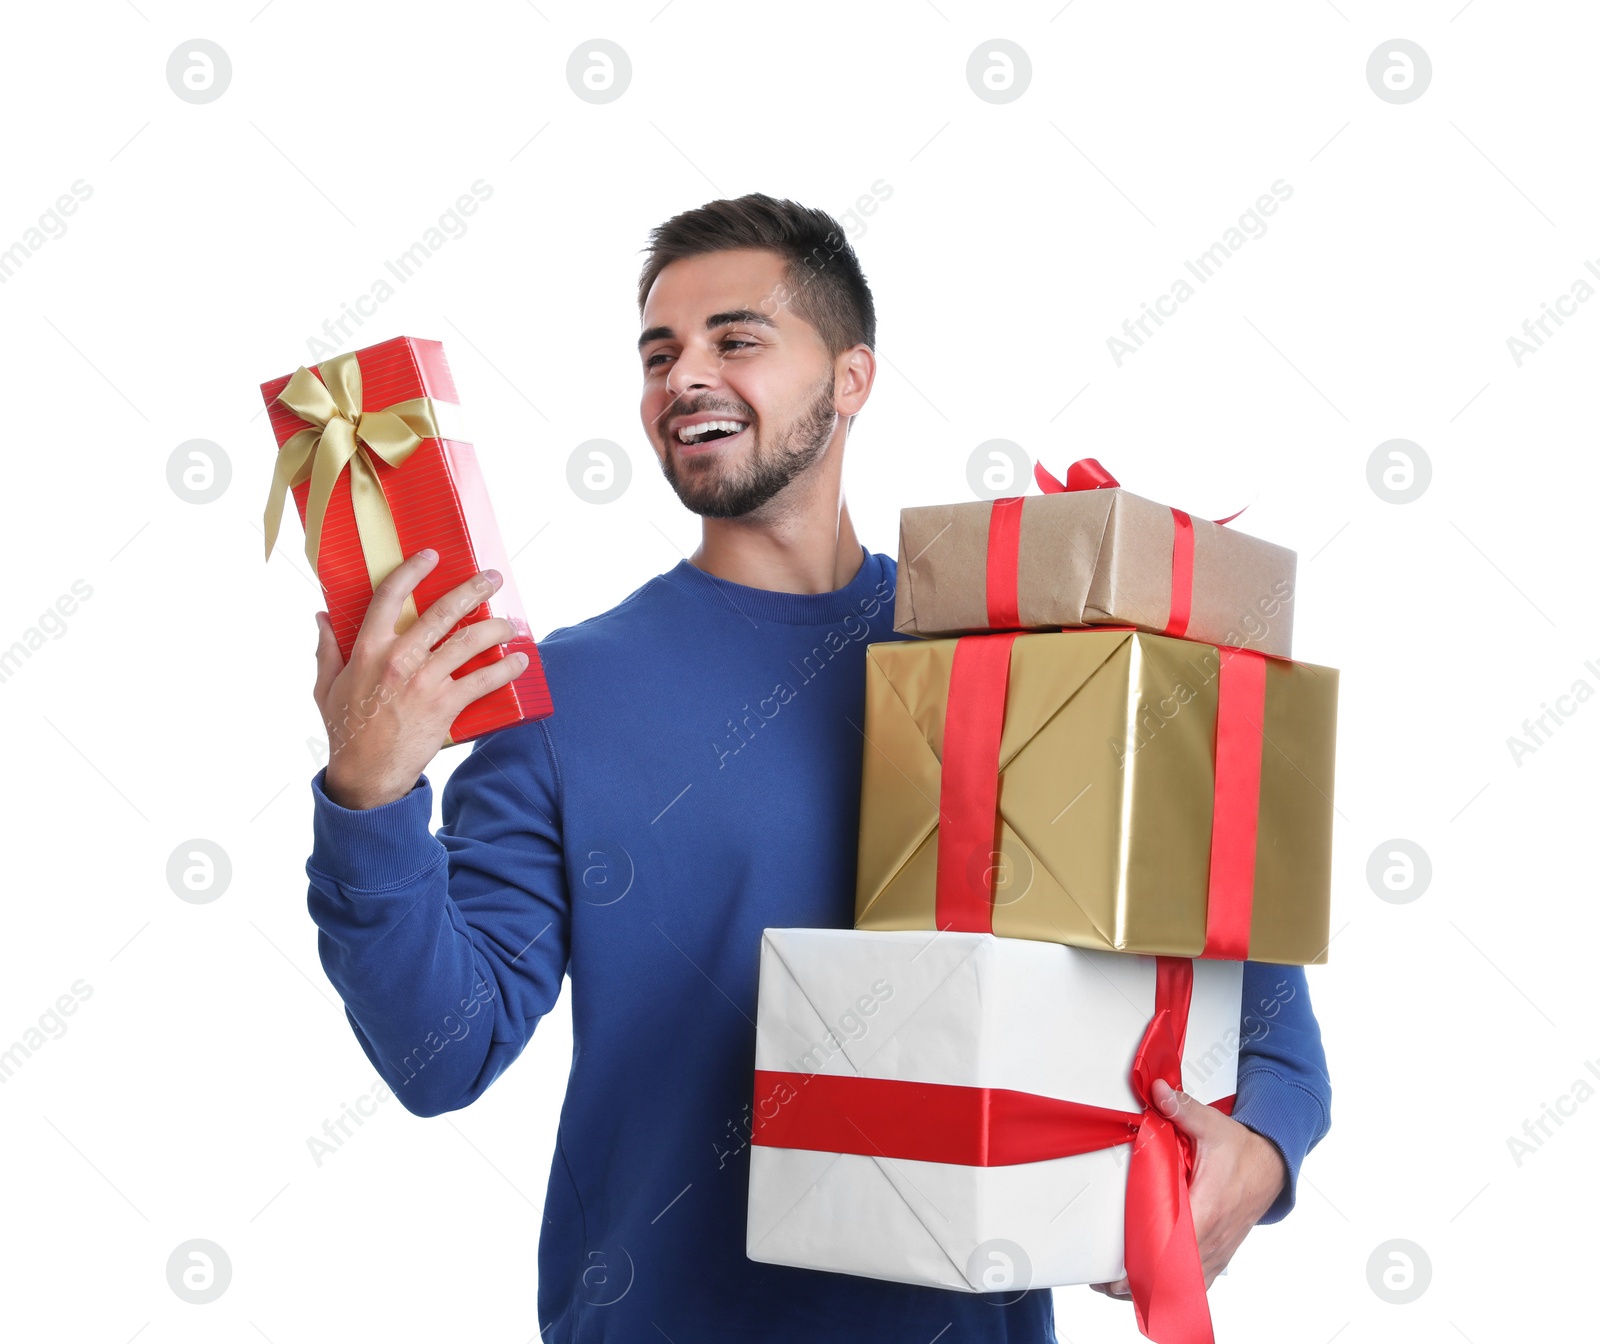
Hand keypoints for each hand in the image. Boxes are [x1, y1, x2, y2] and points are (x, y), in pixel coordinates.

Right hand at [314, 549, 526, 809]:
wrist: (366, 775)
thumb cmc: (346, 729)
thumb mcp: (326, 686)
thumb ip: (327, 648)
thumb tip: (322, 616)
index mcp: (367, 649)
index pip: (390, 596)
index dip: (412, 570)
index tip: (431, 556)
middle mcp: (398, 659)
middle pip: (442, 612)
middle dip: (473, 590)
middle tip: (492, 577)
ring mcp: (424, 681)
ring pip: (469, 641)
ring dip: (496, 628)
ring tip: (509, 624)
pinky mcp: (445, 705)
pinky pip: (482, 679)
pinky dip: (505, 670)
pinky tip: (519, 662)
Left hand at [1089, 1077, 1286, 1300]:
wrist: (1272, 1168)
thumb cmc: (1242, 1151)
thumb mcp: (1215, 1126)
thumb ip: (1184, 1110)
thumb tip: (1159, 1091)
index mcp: (1209, 1207)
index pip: (1177, 1245)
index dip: (1149, 1262)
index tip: (1121, 1273)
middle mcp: (1214, 1236)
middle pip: (1175, 1272)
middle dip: (1140, 1281)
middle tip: (1103, 1283)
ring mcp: (1217, 1250)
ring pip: (1185, 1284)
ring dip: (1153, 1290)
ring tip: (1115, 1291)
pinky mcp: (1218, 1255)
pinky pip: (1195, 1282)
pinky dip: (1173, 1290)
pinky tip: (1148, 1293)